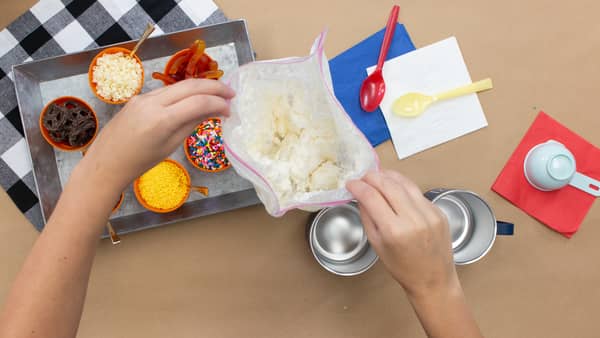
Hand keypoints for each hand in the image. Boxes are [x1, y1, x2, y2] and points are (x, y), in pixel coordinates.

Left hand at [80, 79, 233, 191]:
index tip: (230, 110)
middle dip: (214, 87)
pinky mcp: (139, 98)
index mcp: (162, 119)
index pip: (198, 102)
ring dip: (200, 88)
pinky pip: (167, 91)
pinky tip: (193, 101)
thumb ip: (190, 125)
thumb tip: (211, 111)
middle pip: (191, 86)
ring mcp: (144, 97)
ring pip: (179, 86)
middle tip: (231, 94)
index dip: (218, 103)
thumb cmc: (139, 162)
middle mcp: (152, 102)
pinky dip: (184, 93)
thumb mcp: (170, 146)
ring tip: (217, 96)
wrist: (106, 162)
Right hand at [346, 170, 457, 297]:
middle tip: (362, 177)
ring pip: (405, 183)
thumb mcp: (377, 245)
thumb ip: (367, 217)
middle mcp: (414, 218)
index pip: (371, 197)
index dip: (358, 186)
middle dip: (372, 177)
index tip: (350, 184)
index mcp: (394, 230)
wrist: (433, 279)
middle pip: (388, 184)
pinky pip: (417, 192)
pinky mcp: (438, 211)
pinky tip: (395, 188)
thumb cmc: (402, 268)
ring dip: (388, 176)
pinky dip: (403, 186)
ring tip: (377, 176)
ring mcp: (429, 213)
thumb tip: (360, 196)